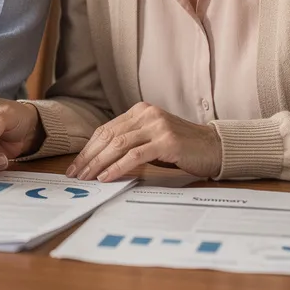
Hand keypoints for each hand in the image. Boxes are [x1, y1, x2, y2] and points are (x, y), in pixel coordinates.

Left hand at [68, 102, 222, 181]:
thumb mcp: (152, 140)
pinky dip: (117, 167)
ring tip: (87, 178)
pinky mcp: (166, 141)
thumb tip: (99, 162)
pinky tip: (107, 177)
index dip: (88, 148)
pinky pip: (134, 155)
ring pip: (118, 145)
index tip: (76, 165)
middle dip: (89, 157)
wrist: (214, 148)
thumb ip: (131, 143)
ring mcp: (157, 126)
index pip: (106, 130)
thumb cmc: (182, 148)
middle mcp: (146, 114)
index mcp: (140, 111)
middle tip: (75, 174)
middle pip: (108, 136)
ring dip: (99, 163)